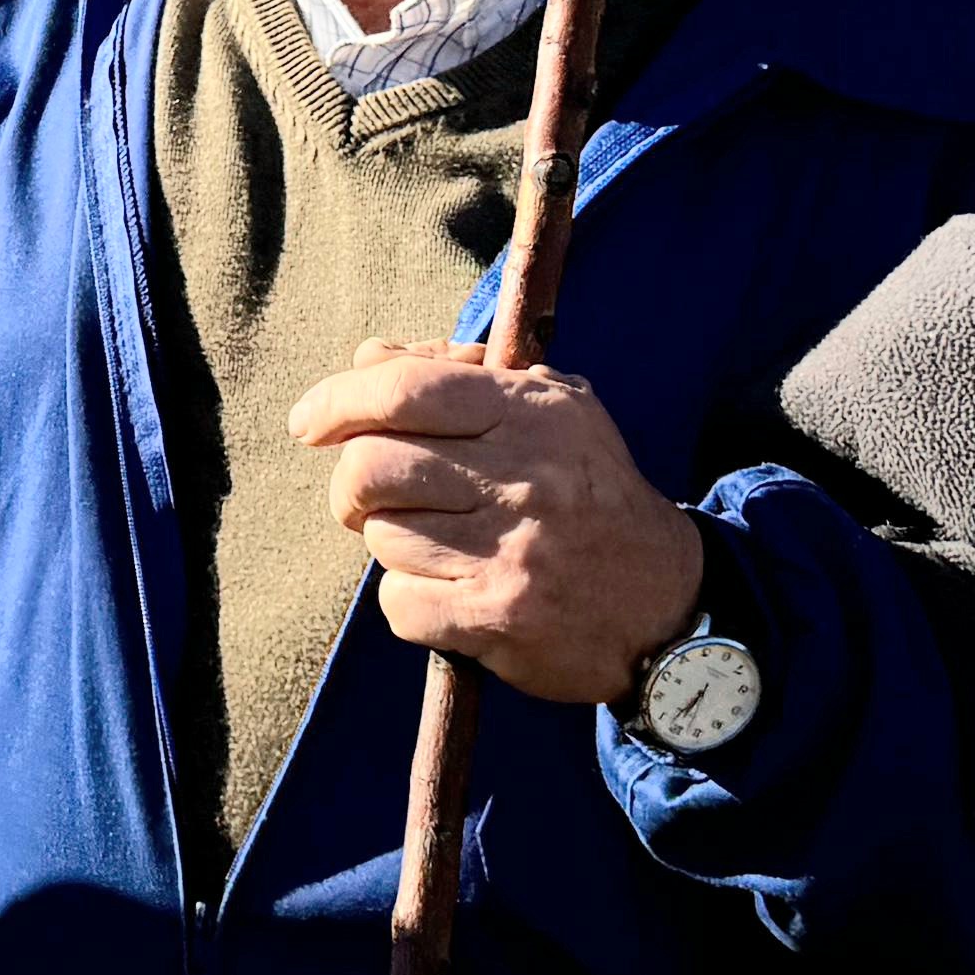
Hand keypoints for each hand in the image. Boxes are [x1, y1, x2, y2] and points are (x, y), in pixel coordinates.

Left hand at [290, 339, 705, 704]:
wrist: (665, 602)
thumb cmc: (590, 494)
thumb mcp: (553, 410)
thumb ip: (459, 373)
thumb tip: (367, 358)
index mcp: (531, 413)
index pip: (405, 391)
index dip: (339, 400)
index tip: (308, 421)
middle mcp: (522, 478)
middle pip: (371, 467)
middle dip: (351, 486)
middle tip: (369, 499)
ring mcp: (508, 551)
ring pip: (381, 536)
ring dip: (393, 543)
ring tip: (442, 546)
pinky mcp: (496, 617)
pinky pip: (398, 602)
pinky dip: (409, 601)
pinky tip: (451, 595)